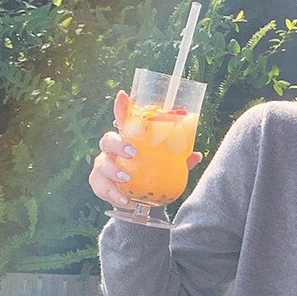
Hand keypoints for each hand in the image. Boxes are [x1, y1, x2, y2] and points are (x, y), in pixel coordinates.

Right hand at [88, 91, 203, 209]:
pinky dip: (114, 194)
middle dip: (118, 144)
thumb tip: (196, 154)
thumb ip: (178, 160)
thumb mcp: (164, 167)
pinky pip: (102, 187)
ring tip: (126, 178)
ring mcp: (103, 167)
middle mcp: (112, 151)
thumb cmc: (148, 175)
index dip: (122, 107)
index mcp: (128, 141)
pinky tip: (125, 200)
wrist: (135, 199)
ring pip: (102, 164)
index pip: (123, 121)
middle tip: (133, 153)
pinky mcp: (99, 184)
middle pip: (108, 140)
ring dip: (114, 170)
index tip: (124, 95)